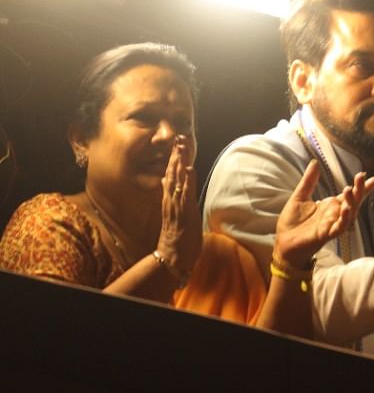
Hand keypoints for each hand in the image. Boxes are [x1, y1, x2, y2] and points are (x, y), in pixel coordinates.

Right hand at [155, 136, 201, 275]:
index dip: (174, 159)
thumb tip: (166, 180)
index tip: (177, 143)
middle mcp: (171, 200)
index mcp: (169, 199)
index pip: (170, 175)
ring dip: (180, 162)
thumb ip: (170, 195)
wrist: (172, 256)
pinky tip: (189, 168)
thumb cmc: (176, 237)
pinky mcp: (184, 212)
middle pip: (172, 173)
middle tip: (179, 137)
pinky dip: (187, 180)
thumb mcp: (173, 212)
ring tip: (182, 146)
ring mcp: (177, 205)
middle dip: (176, 155)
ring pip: (177, 179)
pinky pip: (185, 193)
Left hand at [273, 160, 373, 268]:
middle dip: (360, 189)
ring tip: (350, 189)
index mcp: (331, 205)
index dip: (364, 187)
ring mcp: (333, 224)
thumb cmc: (292, 223)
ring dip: (352, 202)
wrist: (283, 243)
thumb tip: (315, 162)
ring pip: (349, 213)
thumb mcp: (299, 196)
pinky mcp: (326, 234)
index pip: (351, 194)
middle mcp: (335, 214)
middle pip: (353, 201)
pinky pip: (339, 227)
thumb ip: (309, 180)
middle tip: (361, 176)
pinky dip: (344, 218)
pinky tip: (345, 209)